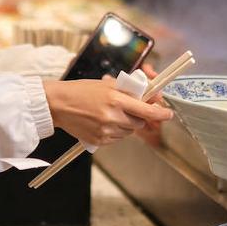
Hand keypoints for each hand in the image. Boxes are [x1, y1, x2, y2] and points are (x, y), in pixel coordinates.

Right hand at [43, 78, 173, 145]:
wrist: (58, 104)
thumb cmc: (82, 91)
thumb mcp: (107, 85)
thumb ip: (128, 91)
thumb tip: (150, 97)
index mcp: (116, 100)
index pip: (146, 110)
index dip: (160, 113)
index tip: (168, 114)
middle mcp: (112, 117)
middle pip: (139, 122)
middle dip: (138, 116)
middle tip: (128, 109)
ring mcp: (105, 130)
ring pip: (128, 131)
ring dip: (126, 124)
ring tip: (111, 114)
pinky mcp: (99, 140)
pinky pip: (117, 138)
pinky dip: (115, 131)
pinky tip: (103, 122)